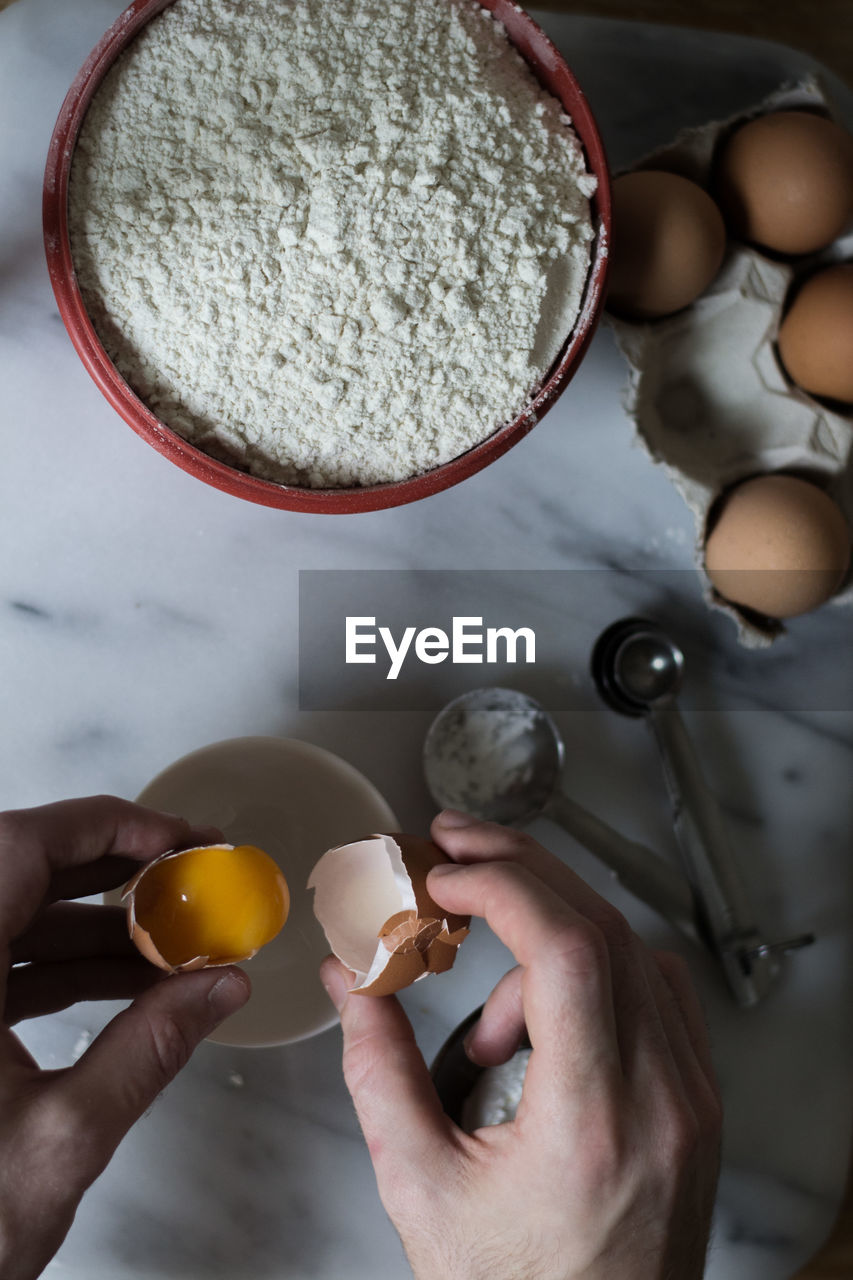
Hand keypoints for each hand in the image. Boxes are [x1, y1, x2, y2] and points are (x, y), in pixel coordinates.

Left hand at [0, 796, 249, 1279]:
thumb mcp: (65, 1136)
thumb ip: (149, 1049)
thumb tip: (222, 988)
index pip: (22, 847)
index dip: (107, 826)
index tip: (179, 840)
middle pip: (23, 872)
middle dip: (115, 869)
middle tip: (191, 876)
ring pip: (18, 919)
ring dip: (99, 925)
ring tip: (179, 944)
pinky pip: (7, 965)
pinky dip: (68, 967)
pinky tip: (134, 986)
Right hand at [321, 812, 721, 1279]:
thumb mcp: (420, 1187)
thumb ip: (377, 1069)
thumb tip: (352, 977)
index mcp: (593, 1123)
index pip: (567, 952)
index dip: (502, 887)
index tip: (444, 876)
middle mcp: (662, 1098)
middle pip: (604, 928)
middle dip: (521, 871)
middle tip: (456, 853)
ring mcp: (691, 1095)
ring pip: (631, 950)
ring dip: (549, 937)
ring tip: (485, 1033)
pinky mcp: (696, 1098)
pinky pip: (654, 989)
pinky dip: (593, 971)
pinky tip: (541, 1015)